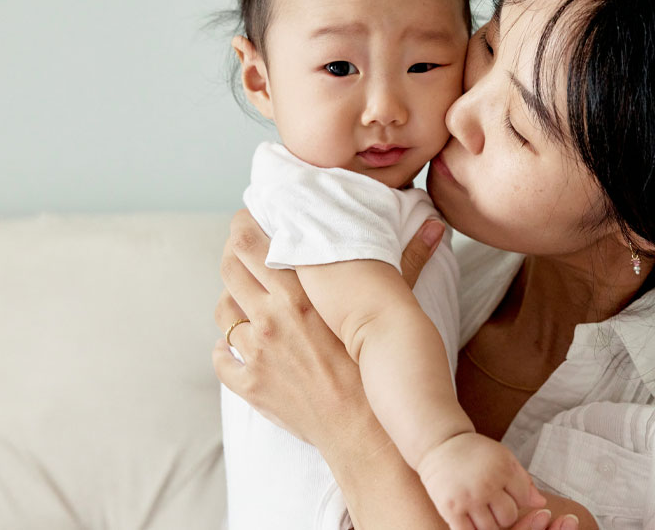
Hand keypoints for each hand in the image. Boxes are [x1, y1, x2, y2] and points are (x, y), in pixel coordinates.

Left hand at [211, 209, 444, 447]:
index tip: (253, 219)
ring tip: (250, 298)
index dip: (245, 224)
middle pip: (229, 268)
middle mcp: (270, 319)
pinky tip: (242, 344)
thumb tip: (434, 227)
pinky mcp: (248, 384)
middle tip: (248, 252)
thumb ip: (408, 263)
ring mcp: (255, 353)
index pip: (250, 241)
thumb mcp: (389, 312)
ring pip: (222, 310)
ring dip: (233, 299)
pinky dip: (227, 348)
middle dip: (234, 254)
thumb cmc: (380, 371)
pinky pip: (221, 357)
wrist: (365, 434)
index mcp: (300, 295)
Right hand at [417, 432, 547, 529]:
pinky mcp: (450, 508)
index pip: (523, 500)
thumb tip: (541, 503)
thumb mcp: (503, 457)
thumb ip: (523, 480)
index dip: (517, 500)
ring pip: (490, 528)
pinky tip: (471, 520)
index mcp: (503, 469)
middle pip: (507, 517)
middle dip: (504, 515)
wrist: (440, 443)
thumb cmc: (475, 451)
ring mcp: (468, 498)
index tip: (506, 494)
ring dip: (488, 524)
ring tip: (482, 512)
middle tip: (493, 506)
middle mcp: (487, 484)